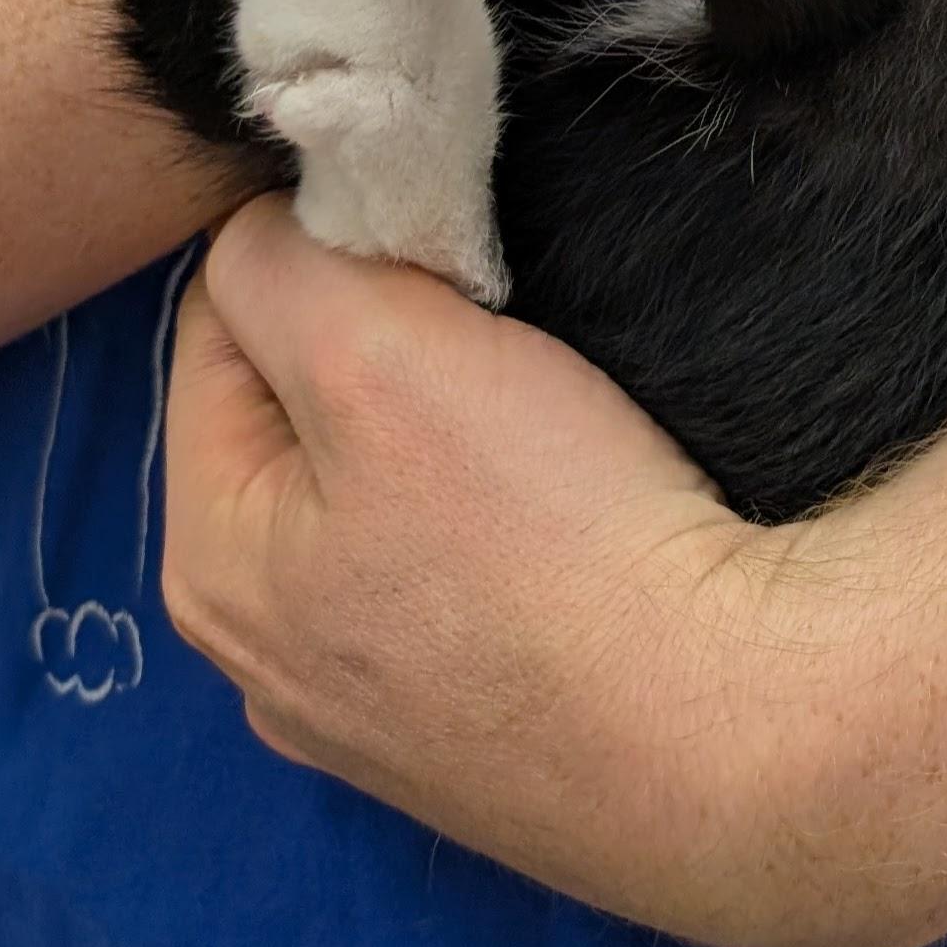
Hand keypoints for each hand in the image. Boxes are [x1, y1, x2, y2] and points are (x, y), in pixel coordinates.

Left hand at [161, 200, 887, 946]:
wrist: (734, 726)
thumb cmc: (552, 543)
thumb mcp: (381, 354)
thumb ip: (285, 261)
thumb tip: (267, 220)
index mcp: (212, 562)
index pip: (220, 322)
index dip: (323, 246)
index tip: (432, 245)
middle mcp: (270, 657)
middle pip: (303, 409)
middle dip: (384, 336)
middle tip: (495, 319)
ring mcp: (381, 705)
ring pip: (387, 487)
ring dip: (451, 420)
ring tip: (547, 402)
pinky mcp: (489, 724)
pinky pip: (465, 566)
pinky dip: (508, 511)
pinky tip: (574, 499)